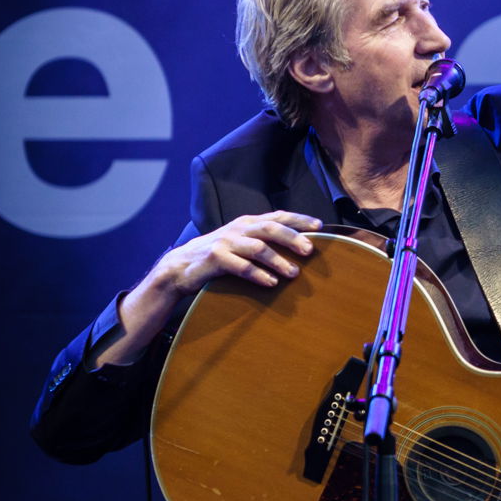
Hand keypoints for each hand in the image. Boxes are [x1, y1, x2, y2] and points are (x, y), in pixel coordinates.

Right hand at [151, 211, 323, 296]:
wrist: (180, 267)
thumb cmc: (219, 256)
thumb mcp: (242, 243)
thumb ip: (264, 242)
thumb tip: (299, 248)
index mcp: (248, 223)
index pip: (278, 216)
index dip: (299, 219)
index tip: (320, 226)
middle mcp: (238, 229)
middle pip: (271, 228)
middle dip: (293, 238)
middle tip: (310, 250)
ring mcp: (226, 242)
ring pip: (258, 247)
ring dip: (278, 261)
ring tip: (294, 273)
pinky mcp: (215, 258)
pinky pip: (241, 266)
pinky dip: (258, 275)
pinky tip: (271, 283)